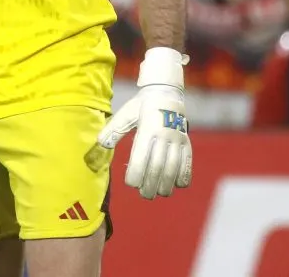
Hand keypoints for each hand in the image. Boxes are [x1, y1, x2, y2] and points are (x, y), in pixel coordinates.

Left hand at [88, 48, 192, 198]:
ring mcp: (177, 140)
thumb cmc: (141, 106)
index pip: (141, 158)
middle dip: (150, 185)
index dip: (136, 174)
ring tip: (158, 193)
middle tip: (144, 195)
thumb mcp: (125, 114)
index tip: (131, 183)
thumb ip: (113, 130)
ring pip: (173, 168)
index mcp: (146, 130)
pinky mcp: (187, 142)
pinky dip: (183, 176)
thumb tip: (100, 144)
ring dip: (166, 184)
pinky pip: (188, 163)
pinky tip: (176, 185)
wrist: (166, 93)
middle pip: (158, 168)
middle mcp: (164, 136)